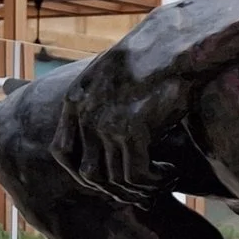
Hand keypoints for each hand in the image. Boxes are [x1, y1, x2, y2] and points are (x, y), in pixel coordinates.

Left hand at [49, 27, 194, 202]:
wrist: (176, 47)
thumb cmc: (153, 63)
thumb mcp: (115, 80)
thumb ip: (104, 109)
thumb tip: (113, 143)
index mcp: (75, 100)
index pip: (62, 152)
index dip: (81, 173)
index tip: (108, 180)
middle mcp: (85, 114)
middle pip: (89, 174)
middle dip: (117, 190)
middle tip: (143, 191)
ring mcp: (106, 122)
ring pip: (116, 179)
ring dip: (143, 188)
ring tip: (164, 182)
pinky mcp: (132, 129)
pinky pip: (138, 174)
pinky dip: (156, 181)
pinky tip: (171, 172)